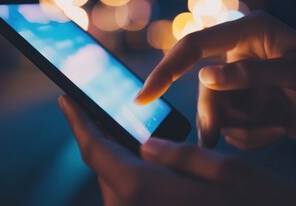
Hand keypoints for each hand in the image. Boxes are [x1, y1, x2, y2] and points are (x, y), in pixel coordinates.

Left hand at [59, 95, 295, 205]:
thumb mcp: (228, 173)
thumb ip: (180, 156)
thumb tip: (146, 145)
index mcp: (142, 189)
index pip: (94, 148)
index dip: (78, 121)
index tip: (67, 99)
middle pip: (104, 166)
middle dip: (105, 138)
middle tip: (109, 112)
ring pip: (117, 184)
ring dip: (121, 160)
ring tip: (134, 137)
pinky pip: (130, 198)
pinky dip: (133, 178)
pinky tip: (151, 166)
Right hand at [135, 11, 295, 148]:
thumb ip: (251, 73)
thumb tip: (205, 77)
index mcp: (248, 32)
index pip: (194, 46)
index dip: (166, 70)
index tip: (144, 96)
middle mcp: (238, 53)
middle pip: (204, 87)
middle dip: (212, 115)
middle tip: (212, 140)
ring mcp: (239, 80)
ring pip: (216, 110)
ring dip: (239, 127)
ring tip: (273, 127)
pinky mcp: (243, 103)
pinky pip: (231, 125)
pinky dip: (250, 135)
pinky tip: (277, 128)